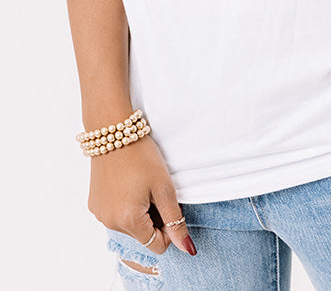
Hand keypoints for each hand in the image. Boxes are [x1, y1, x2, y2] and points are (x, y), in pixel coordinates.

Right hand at [88, 133, 195, 255]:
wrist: (112, 130)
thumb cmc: (142, 156)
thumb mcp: (164, 188)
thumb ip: (175, 221)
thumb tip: (187, 249)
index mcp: (128, 220)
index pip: (156, 246)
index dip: (168, 229)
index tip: (169, 205)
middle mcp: (110, 222)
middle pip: (142, 236)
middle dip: (153, 218)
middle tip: (154, 190)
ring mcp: (100, 214)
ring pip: (129, 226)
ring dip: (139, 212)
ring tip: (140, 184)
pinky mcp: (94, 204)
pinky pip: (115, 215)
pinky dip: (125, 205)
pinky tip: (127, 183)